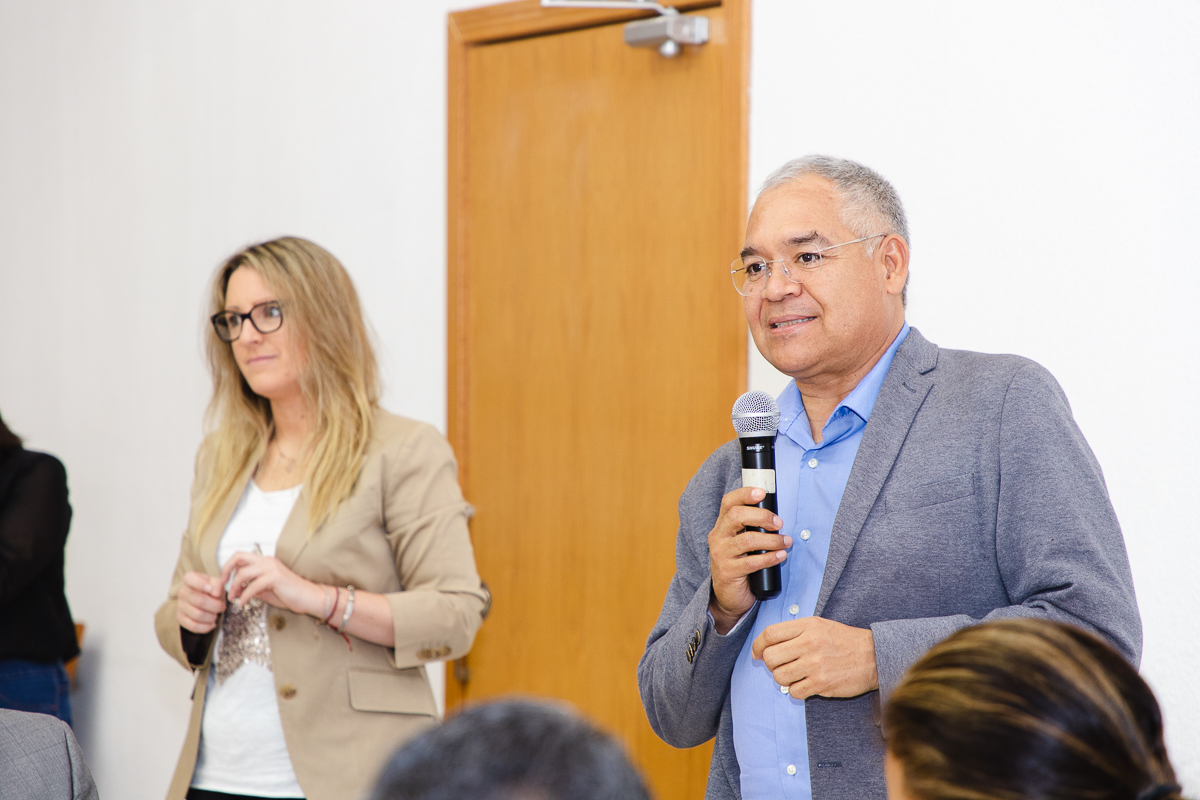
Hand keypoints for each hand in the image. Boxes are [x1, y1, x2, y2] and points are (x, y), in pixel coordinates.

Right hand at [176, 571, 226, 633]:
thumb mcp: (216, 583)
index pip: (190, 578)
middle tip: (222, 607)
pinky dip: (206, 627)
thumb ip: (217, 585)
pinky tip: (212, 624)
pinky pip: (193, 626)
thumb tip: (215, 593)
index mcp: (189, 579)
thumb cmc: (211, 590)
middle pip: (199, 600)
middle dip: (215, 606)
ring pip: (197, 614)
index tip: (211, 589)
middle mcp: (182, 592)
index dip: (201, 584)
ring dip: (211, 617)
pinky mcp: (180, 618)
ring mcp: (180, 606)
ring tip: (216, 615)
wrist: (204, 600)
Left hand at [220, 552, 323, 617]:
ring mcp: (271, 568)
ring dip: (235, 587)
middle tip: (224, 585)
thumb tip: (238, 589)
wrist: (308, 597)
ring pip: (243, 573)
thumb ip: (252, 586)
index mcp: (265, 561)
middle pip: (238, 557)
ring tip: (234, 598)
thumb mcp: (266, 589)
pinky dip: (244, 596)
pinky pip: (253, 586)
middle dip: (226, 571)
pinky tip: (243, 603)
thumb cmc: (289, 594)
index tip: (224, 580)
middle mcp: (267, 561)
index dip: (228, 567)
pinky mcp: (275, 578)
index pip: (240, 556)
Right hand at [707, 486, 790, 633]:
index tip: (762, 493)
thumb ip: (752, 528)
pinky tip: (780, 556)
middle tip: (779, 523)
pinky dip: (769, 558)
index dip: (744, 494)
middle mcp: (718, 537)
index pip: (728, 502)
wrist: (728, 596)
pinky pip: (751, 562)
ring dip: (771, 540)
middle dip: (762, 516)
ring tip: (786, 542)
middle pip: (736, 516)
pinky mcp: (728, 572)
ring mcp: (721, 555)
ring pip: (747, 540)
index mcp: (721, 526)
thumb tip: (777, 517)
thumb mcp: (742, 542)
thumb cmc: (740, 564)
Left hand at [751, 617, 877, 698]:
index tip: (757, 653)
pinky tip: (806, 683)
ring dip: (783, 678)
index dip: (757, 645)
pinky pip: (794, 692)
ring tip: (795, 674)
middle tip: (780, 665)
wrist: (873, 656)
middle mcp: (809, 644)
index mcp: (806, 626)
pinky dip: (796, 690)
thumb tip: (765, 646)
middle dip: (770, 663)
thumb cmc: (844, 641)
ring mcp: (815, 665)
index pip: (769, 634)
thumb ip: (794, 632)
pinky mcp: (821, 684)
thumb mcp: (818, 625)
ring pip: (779, 676)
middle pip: (770, 657)